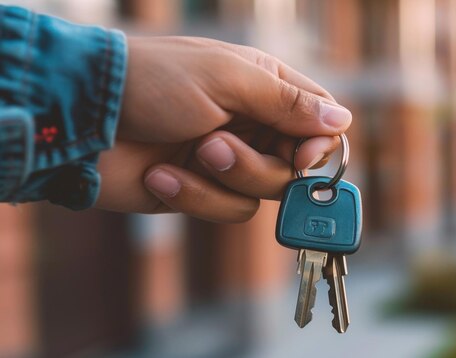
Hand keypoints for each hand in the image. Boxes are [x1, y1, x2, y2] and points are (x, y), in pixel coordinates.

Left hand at [96, 37, 351, 221]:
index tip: (299, 159)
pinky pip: (225, 210)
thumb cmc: (153, 81)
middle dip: (253, 165)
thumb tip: (343, 120)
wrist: (84, 118)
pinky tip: (161, 176)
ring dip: (221, 180)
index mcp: (264, 88)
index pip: (319, 121)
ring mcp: (226, 160)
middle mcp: (252, 125)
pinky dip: (194, 196)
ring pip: (260, 194)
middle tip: (214, 147)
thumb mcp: (228, 81)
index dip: (317, 146)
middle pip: (292, 168)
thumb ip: (288, 105)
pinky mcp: (202, 190)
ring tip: (186, 156)